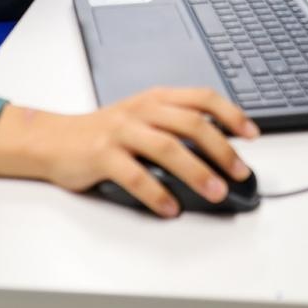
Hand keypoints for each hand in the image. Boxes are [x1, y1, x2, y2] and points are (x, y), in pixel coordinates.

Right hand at [0, 88, 258, 217]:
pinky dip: (156, 193)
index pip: (202, 98)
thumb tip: (218, 155)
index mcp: (156, 98)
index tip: (252, 134)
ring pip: (167, 148)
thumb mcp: (142, 118)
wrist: (55, 139)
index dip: (231, 114)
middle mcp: (142, 110)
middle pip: (191, 124)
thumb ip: (175, 127)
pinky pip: (135, 175)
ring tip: (215, 191)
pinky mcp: (102, 154)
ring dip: (197, 172)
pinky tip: (171, 208)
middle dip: (222, 149)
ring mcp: (121, 131)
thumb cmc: (104, 132)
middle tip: (239, 172)